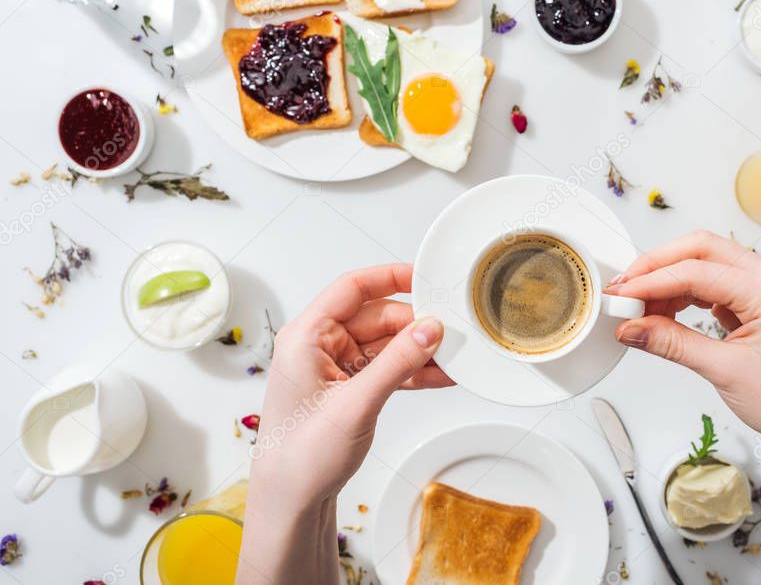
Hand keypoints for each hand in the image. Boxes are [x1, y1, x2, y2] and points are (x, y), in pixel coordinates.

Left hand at [252, 263, 452, 505]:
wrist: (290, 501)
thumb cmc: (301, 456)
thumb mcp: (355, 404)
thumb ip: (396, 363)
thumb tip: (430, 329)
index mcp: (307, 337)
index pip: (352, 289)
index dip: (390, 277)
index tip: (425, 278)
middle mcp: (319, 346)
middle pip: (377, 317)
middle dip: (414, 325)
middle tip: (451, 332)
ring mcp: (335, 367)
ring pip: (386, 345)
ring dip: (418, 352)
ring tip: (453, 358)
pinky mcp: (350, 388)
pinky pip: (388, 368)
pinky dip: (413, 372)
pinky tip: (441, 376)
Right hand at [607, 231, 760, 461]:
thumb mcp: (723, 371)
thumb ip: (671, 343)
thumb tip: (632, 327)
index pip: (697, 271)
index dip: (652, 281)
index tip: (622, 296)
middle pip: (702, 249)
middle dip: (658, 266)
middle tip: (625, 290)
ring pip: (708, 261)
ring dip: (671, 278)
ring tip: (642, 307)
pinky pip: (717, 281)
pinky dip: (688, 291)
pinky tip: (667, 310)